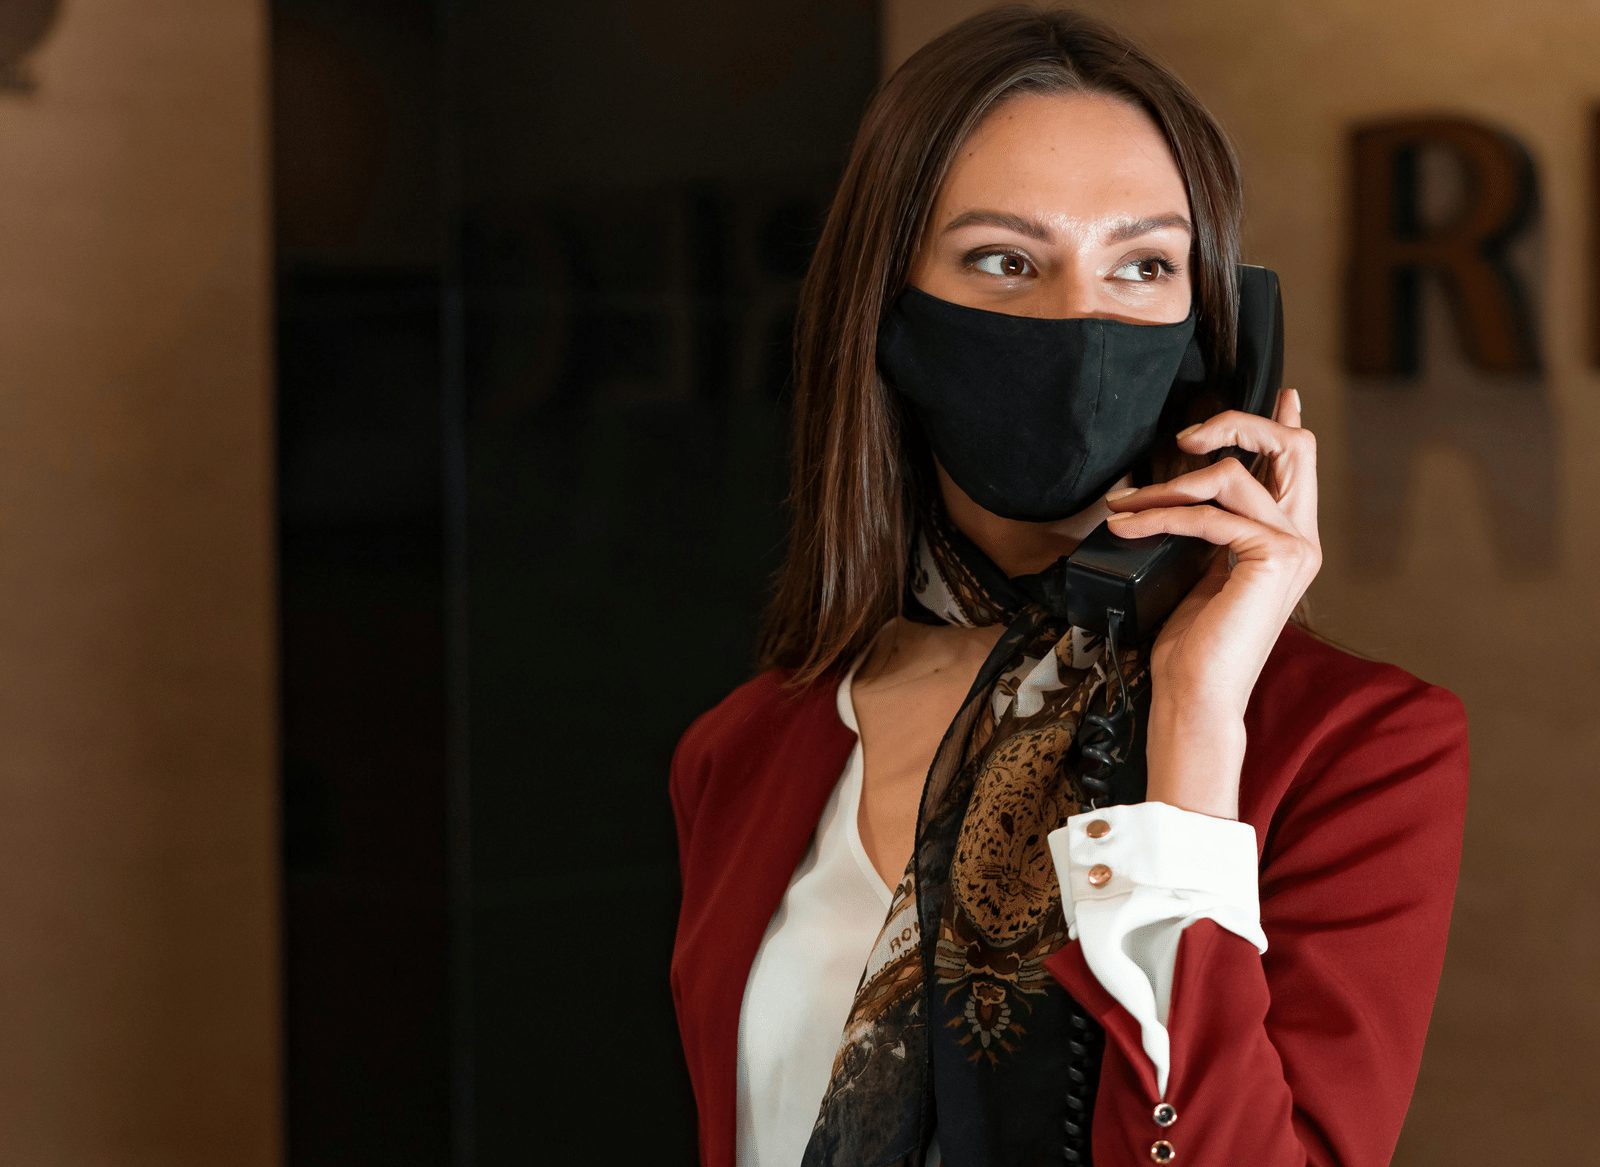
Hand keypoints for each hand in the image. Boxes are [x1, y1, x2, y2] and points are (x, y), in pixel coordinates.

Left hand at [1101, 389, 1320, 818]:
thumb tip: (1181, 490)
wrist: (1196, 695)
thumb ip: (1206, 527)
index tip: (1282, 392)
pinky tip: (1125, 528)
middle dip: (1236, 423)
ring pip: (1233, 475)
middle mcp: (1303, 537)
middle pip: (1290, 444)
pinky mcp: (1275, 558)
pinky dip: (1160, 517)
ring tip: (1122, 508)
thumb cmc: (1191, 642)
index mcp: (1288, 537)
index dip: (1284, 422)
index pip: (1297, 463)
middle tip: (1183, 438)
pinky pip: (1210, 516)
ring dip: (1166, 487)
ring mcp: (1295, 546)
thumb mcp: (1198, 568)